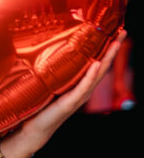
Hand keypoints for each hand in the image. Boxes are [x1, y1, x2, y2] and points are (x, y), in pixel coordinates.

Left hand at [20, 29, 127, 149]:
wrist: (35, 128)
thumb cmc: (41, 105)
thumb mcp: (48, 83)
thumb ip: (53, 70)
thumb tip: (48, 47)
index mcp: (79, 82)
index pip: (96, 61)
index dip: (105, 47)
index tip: (114, 30)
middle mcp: (83, 88)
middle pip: (102, 65)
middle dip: (112, 48)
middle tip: (123, 31)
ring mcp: (78, 96)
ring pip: (96, 74)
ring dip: (107, 58)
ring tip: (115, 43)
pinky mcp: (70, 103)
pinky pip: (82, 87)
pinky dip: (90, 76)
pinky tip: (97, 64)